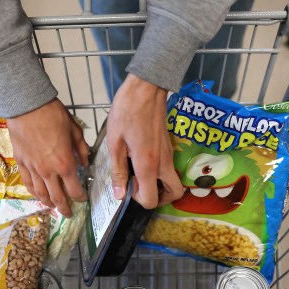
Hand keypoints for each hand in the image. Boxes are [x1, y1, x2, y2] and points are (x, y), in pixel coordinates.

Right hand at [7, 98, 89, 216]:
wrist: (28, 107)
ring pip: (40, 194)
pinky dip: (33, 193)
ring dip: (48, 204)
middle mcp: (48, 171)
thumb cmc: (53, 116)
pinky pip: (27, 183)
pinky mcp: (21, 163)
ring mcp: (33, 169)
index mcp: (65, 164)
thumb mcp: (75, 131)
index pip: (74, 190)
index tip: (83, 199)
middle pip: (57, 198)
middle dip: (65, 208)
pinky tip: (37, 196)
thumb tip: (85, 162)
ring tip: (53, 208)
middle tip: (68, 214)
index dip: (80, 198)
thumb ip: (81, 149)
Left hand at [106, 74, 183, 208]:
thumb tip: (119, 195)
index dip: (139, 200)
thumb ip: (118, 171)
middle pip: (174, 194)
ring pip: (173, 181)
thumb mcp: (115, 142)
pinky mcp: (170, 147)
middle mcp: (163, 163)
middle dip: (159, 198)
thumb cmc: (126, 111)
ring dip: (160, 186)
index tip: (128, 189)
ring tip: (139, 176)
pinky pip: (170, 168)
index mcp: (147, 165)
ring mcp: (169, 154)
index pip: (151, 199)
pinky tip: (142, 162)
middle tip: (141, 190)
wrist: (145, 88)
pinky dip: (161, 174)